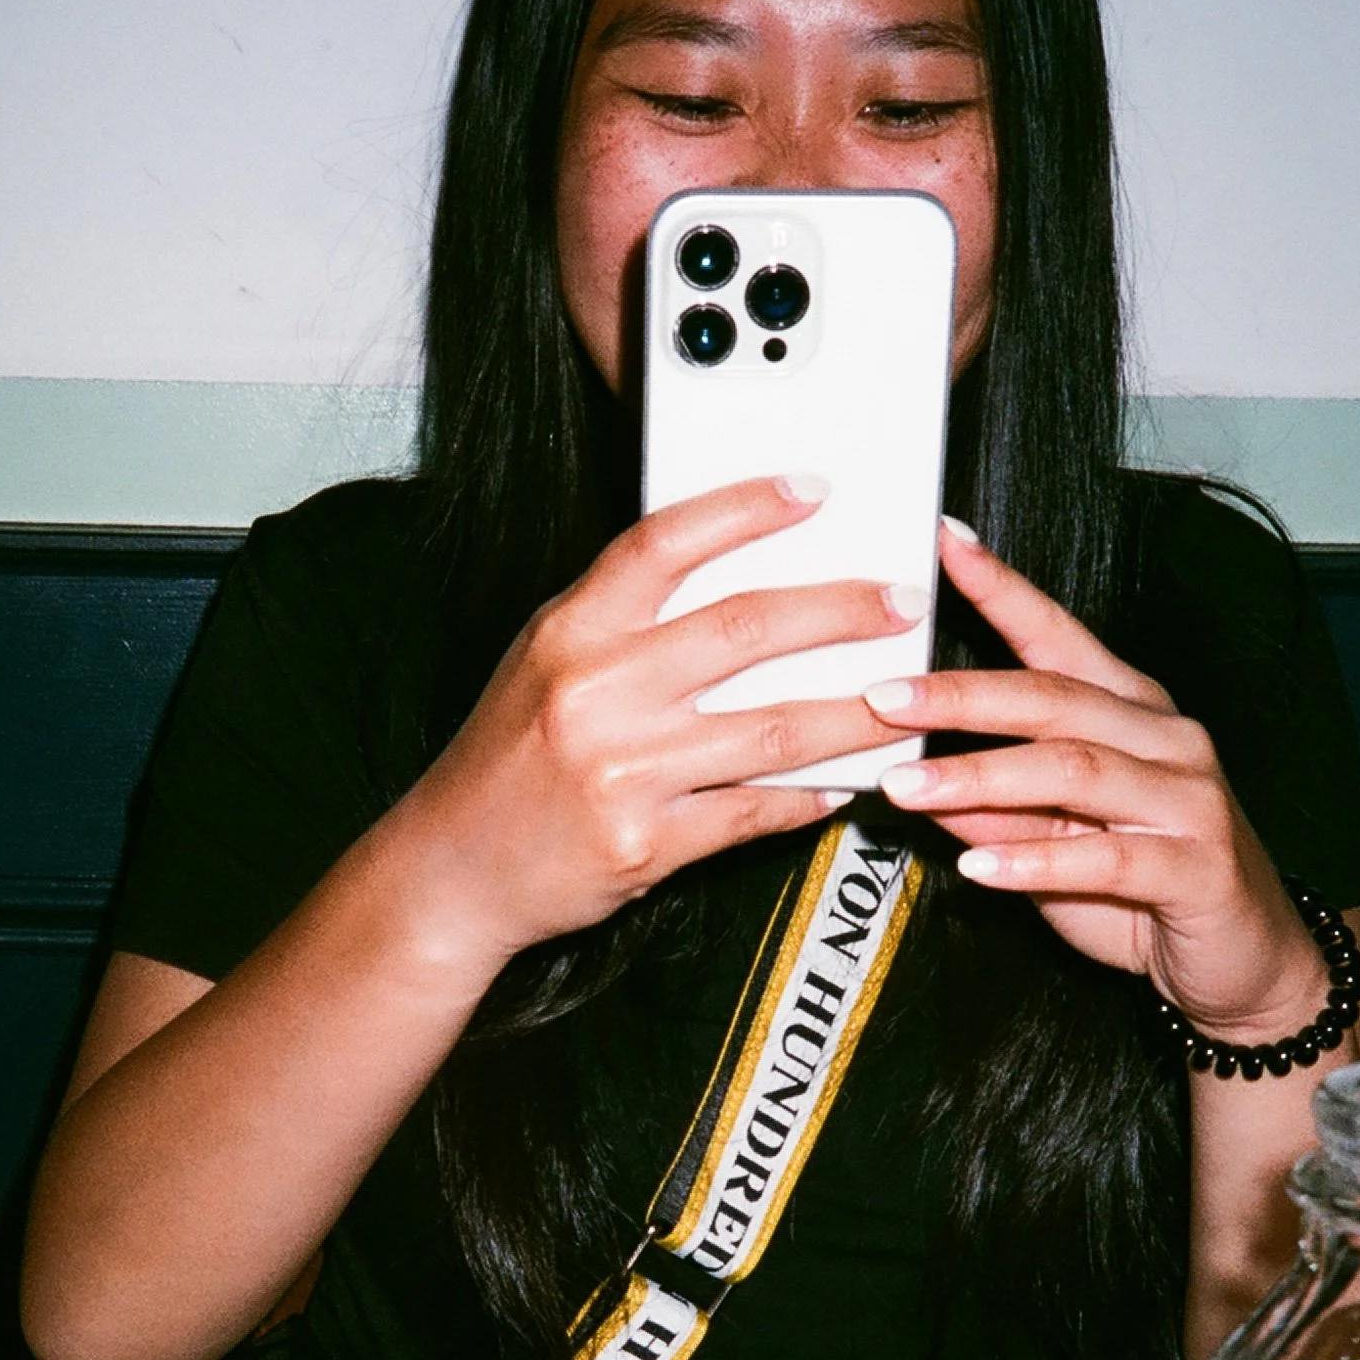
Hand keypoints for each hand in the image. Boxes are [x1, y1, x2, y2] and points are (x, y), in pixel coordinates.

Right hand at [394, 477, 914, 968]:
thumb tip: (734, 574)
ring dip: (853, 714)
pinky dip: (808, 796)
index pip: (665, 543)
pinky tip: (844, 781)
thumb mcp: (546, 661)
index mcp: (570, 631)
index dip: (746, 508)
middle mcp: (596, 692)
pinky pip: (753, 811)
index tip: (813, 491)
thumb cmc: (509, 760)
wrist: (456, 869)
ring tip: (902, 698)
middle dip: (841, 610)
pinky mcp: (646, 843)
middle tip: (902, 601)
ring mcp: (623, 772)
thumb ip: (624, 618)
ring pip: (771, 729)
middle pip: (745, 629)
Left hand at [865, 520, 1323, 1037]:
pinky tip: (978, 871)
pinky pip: (1109, 857)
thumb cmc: (1148, 892)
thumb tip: (913, 778)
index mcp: (1130, 713)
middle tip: (880, 698)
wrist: (1248, 962)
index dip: (1001, 589)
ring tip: (908, 787)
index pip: (1057, 639)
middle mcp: (1166, 739)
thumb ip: (992, 810)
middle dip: (960, 694)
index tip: (941, 545)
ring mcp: (1190, 798)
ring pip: (1075, 769)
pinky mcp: (1200, 866)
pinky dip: (1037, 863)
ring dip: (981, 776)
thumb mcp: (1054, 845)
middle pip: (1053, 699)